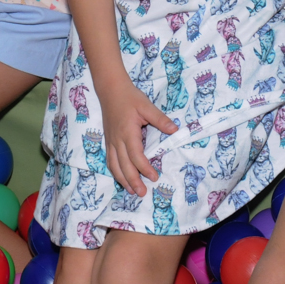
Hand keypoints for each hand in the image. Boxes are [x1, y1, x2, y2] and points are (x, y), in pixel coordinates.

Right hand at [100, 76, 177, 196]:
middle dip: (132, 181)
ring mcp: (110, 141)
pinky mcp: (108, 141)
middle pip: (123, 165)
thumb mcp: (147, 106)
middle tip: (142, 193)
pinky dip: (115, 172)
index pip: (136, 155)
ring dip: (122, 180)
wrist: (111, 90)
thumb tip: (175, 129)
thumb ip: (160, 119)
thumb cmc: (130, 97)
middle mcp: (117, 140)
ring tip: (131, 191)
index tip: (154, 177)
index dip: (144, 168)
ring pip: (114, 165)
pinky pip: (110, 160)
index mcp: (127, 132)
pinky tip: (121, 178)